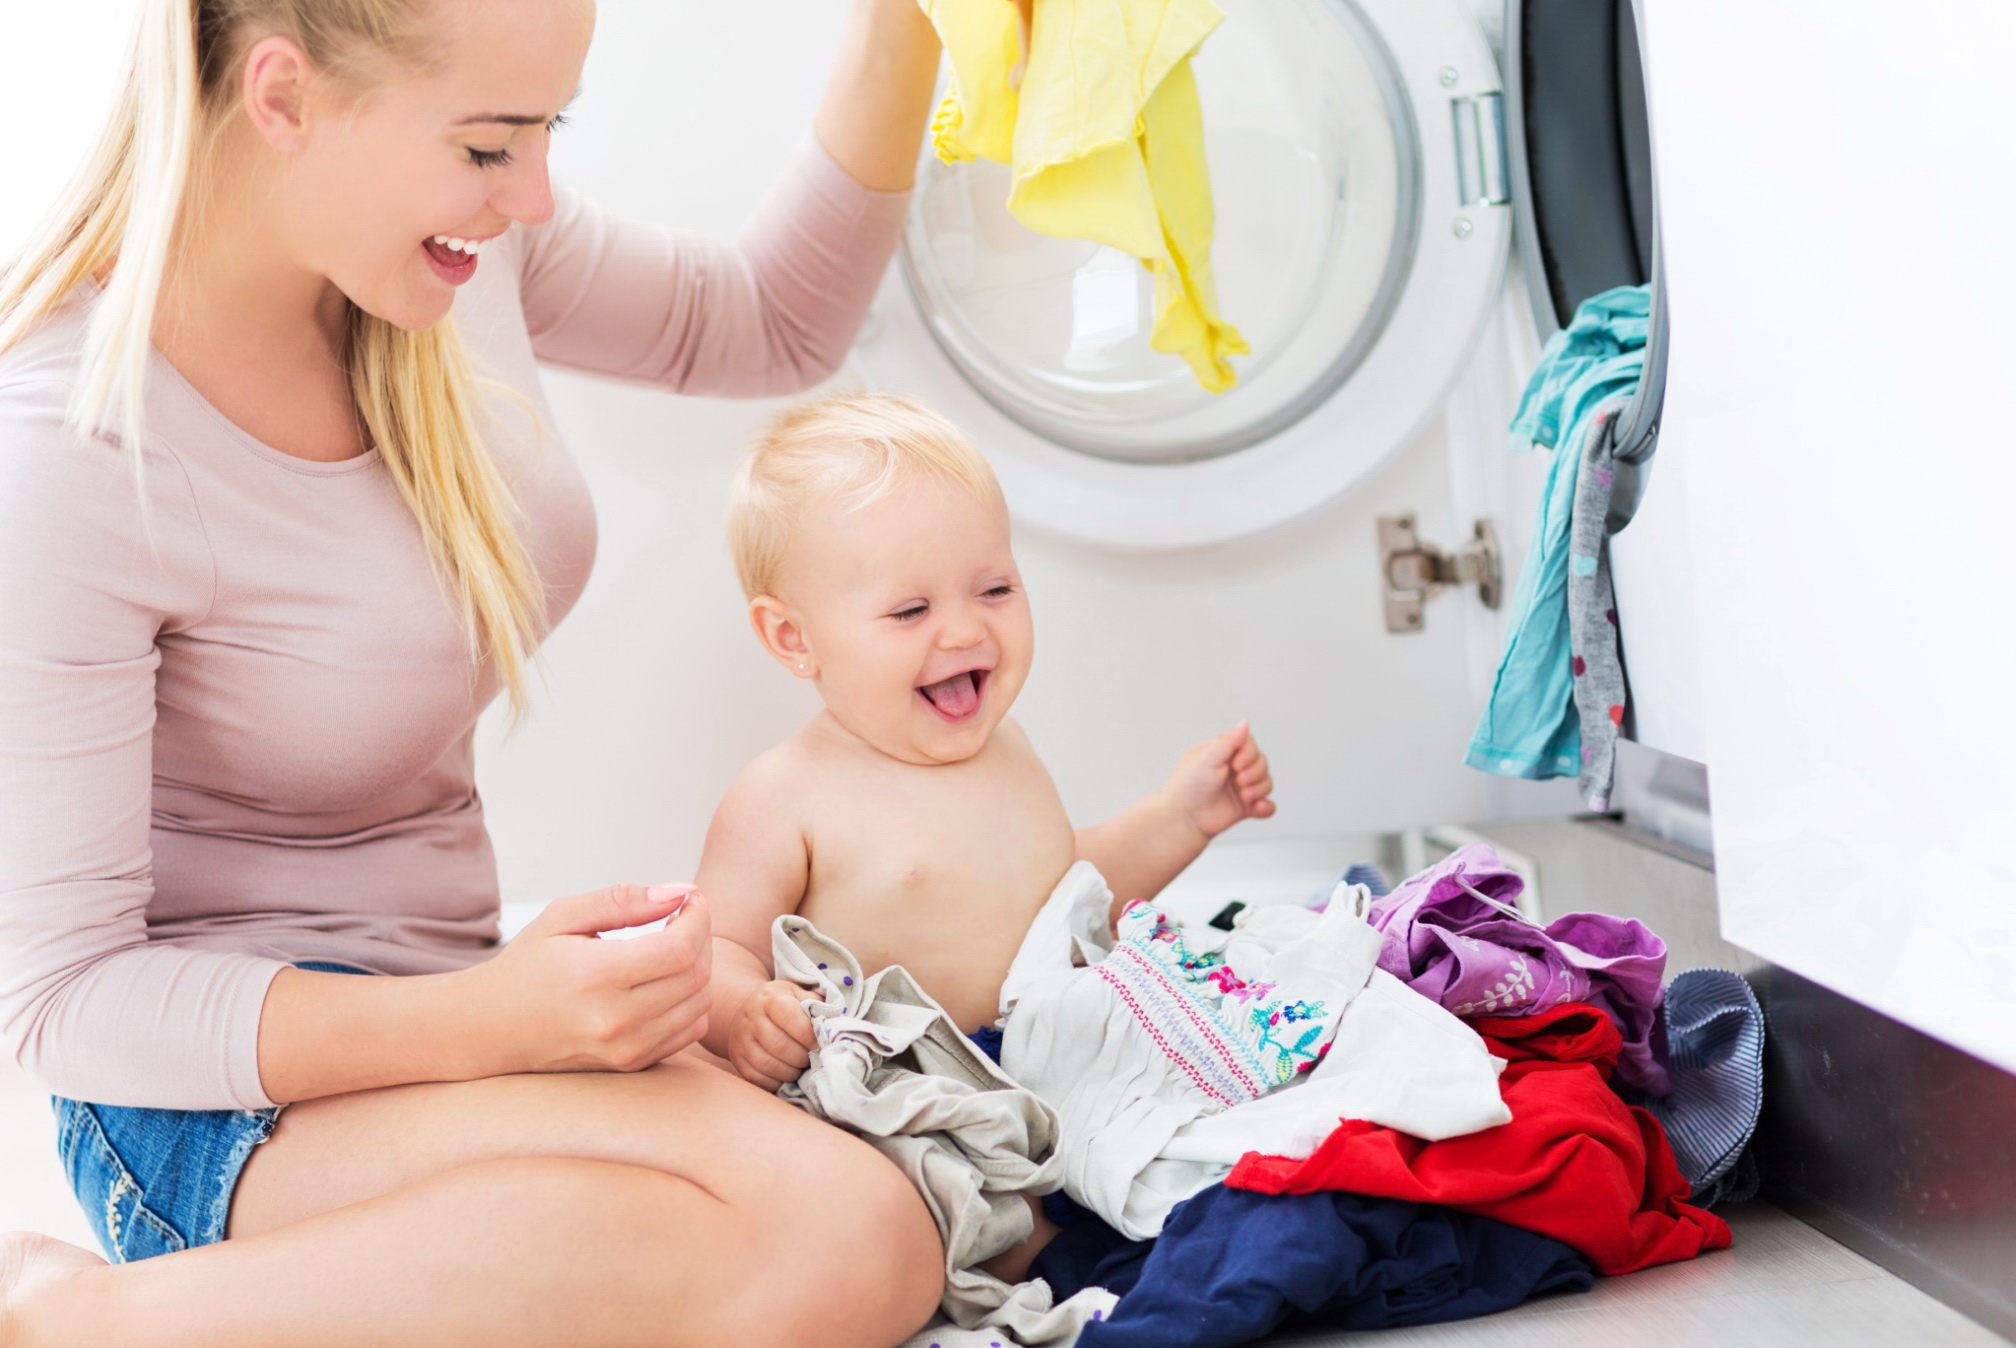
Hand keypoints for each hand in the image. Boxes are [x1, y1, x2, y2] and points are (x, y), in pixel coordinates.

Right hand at [459, 884, 714, 1076]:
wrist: (490, 1028)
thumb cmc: (526, 967)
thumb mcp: (562, 917)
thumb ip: (622, 900)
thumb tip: (679, 893)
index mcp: (595, 976)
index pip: (680, 947)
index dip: (698, 918)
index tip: (690, 901)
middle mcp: (614, 1020)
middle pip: (697, 975)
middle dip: (701, 938)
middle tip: (681, 920)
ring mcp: (625, 1049)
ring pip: (700, 1003)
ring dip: (699, 968)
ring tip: (672, 948)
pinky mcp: (631, 1065)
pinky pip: (689, 1031)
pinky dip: (691, 1001)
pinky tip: (666, 982)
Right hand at [728, 980, 818, 1092]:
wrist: (746, 1011)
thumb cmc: (780, 1003)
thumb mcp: (796, 994)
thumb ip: (814, 1003)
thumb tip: (833, 1022)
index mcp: (769, 999)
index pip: (788, 1015)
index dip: (807, 1033)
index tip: (818, 1042)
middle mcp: (750, 1018)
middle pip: (779, 1045)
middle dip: (802, 1056)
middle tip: (811, 1057)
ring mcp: (741, 1041)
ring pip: (768, 1064)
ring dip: (791, 1071)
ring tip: (800, 1066)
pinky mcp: (737, 1060)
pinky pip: (758, 1078)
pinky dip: (776, 1081)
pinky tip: (786, 1074)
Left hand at [1163, 722, 1275, 841]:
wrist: (1184, 819)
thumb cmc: (1187, 787)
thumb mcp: (1207, 757)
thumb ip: (1229, 741)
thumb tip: (1244, 723)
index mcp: (1222, 754)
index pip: (1249, 744)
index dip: (1249, 753)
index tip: (1236, 763)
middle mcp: (1233, 770)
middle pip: (1261, 762)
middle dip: (1255, 771)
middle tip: (1239, 780)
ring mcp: (1240, 789)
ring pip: (1266, 782)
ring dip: (1259, 788)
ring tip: (1244, 795)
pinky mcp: (1245, 808)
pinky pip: (1267, 806)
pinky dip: (1266, 807)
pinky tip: (1257, 807)